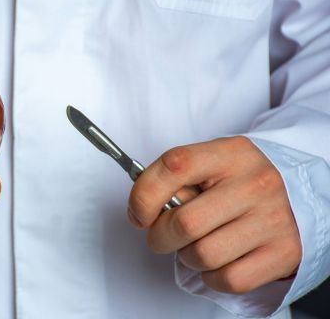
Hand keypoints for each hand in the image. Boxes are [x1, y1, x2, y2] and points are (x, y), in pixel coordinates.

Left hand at [127, 136, 300, 293]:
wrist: (295, 197)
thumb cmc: (237, 184)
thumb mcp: (209, 165)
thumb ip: (174, 181)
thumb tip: (141, 210)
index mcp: (231, 154)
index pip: (174, 167)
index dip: (144, 195)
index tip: (139, 213)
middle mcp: (256, 183)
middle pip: (185, 223)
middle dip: (160, 236)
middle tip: (164, 235)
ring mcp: (274, 218)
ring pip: (203, 255)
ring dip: (188, 257)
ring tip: (197, 244)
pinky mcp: (285, 252)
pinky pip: (228, 279)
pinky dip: (212, 277)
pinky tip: (219, 260)